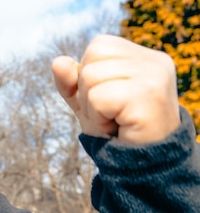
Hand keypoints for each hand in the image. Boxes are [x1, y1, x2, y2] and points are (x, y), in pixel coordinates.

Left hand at [52, 35, 179, 143]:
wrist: (141, 166)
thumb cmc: (117, 132)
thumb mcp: (87, 103)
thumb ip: (71, 82)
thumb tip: (57, 62)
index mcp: (145, 58)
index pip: (98, 46)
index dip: (89, 77)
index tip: (110, 101)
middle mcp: (155, 62)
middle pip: (91, 61)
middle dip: (87, 93)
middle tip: (112, 114)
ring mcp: (155, 77)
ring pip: (90, 77)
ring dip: (93, 108)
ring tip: (115, 121)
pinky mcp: (149, 96)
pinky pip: (98, 98)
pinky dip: (98, 118)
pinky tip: (118, 127)